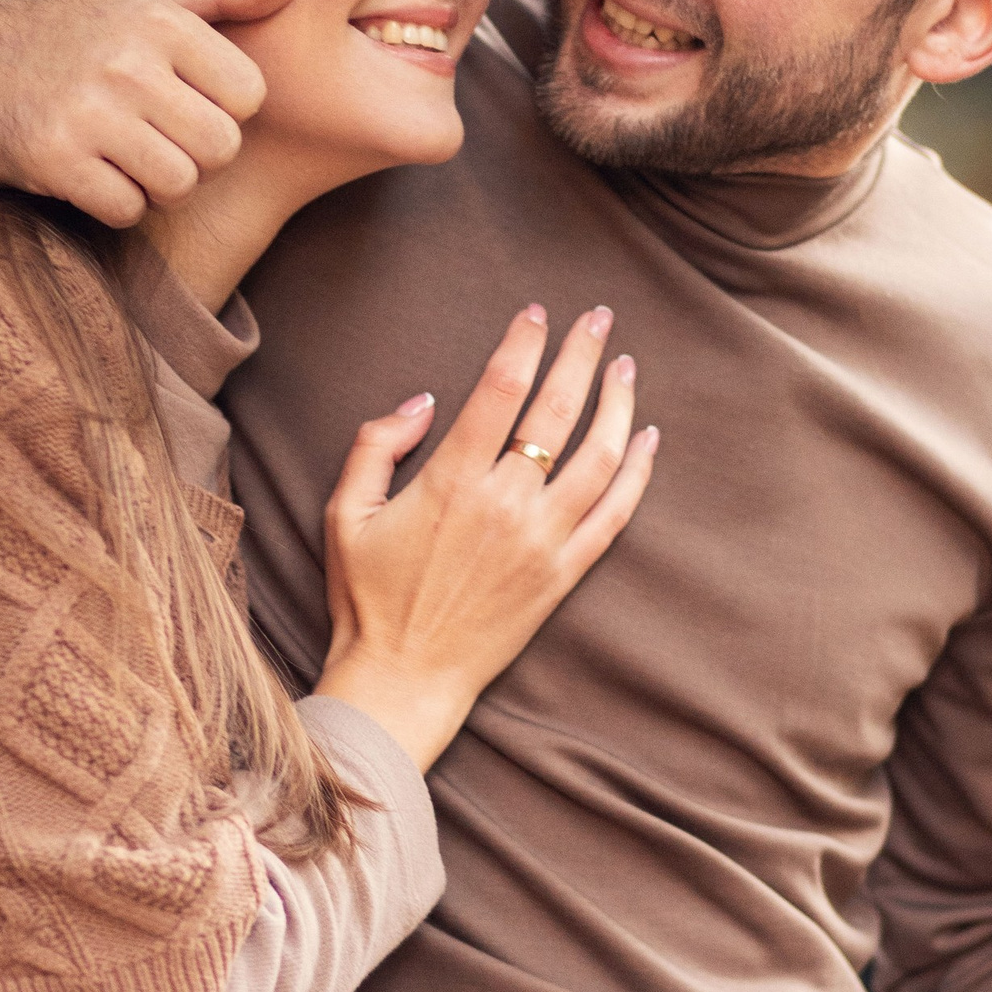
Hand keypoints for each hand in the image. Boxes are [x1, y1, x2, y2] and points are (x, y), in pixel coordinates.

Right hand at [0, 0, 300, 226]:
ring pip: (178, 185)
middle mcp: (127, 62)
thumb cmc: (71, 28)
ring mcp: (89, 113)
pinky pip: (125, 210)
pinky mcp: (54, 159)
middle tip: (160, 139)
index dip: (225, 111)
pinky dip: (116, 205)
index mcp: (160, 21)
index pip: (248, 96)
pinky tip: (94, 174)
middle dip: (197, 156)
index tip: (188, 103)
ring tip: (128, 158)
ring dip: (159, 186)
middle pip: (220, 149)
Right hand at [316, 304, 657, 770]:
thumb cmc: (367, 596)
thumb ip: (376, 445)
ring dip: (618, 405)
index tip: (536, 313)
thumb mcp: (344, 513)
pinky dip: (636, 473)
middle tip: (598, 317)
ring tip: (625, 367)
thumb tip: (423, 401)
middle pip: (559, 410)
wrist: (402, 678)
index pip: (501, 389)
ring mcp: (541, 541)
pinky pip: (614, 516)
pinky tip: (647, 440)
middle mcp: (505, 505)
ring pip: (599, 457)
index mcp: (451, 481)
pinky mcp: (562, 576)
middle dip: (583, 354)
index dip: (523, 342)